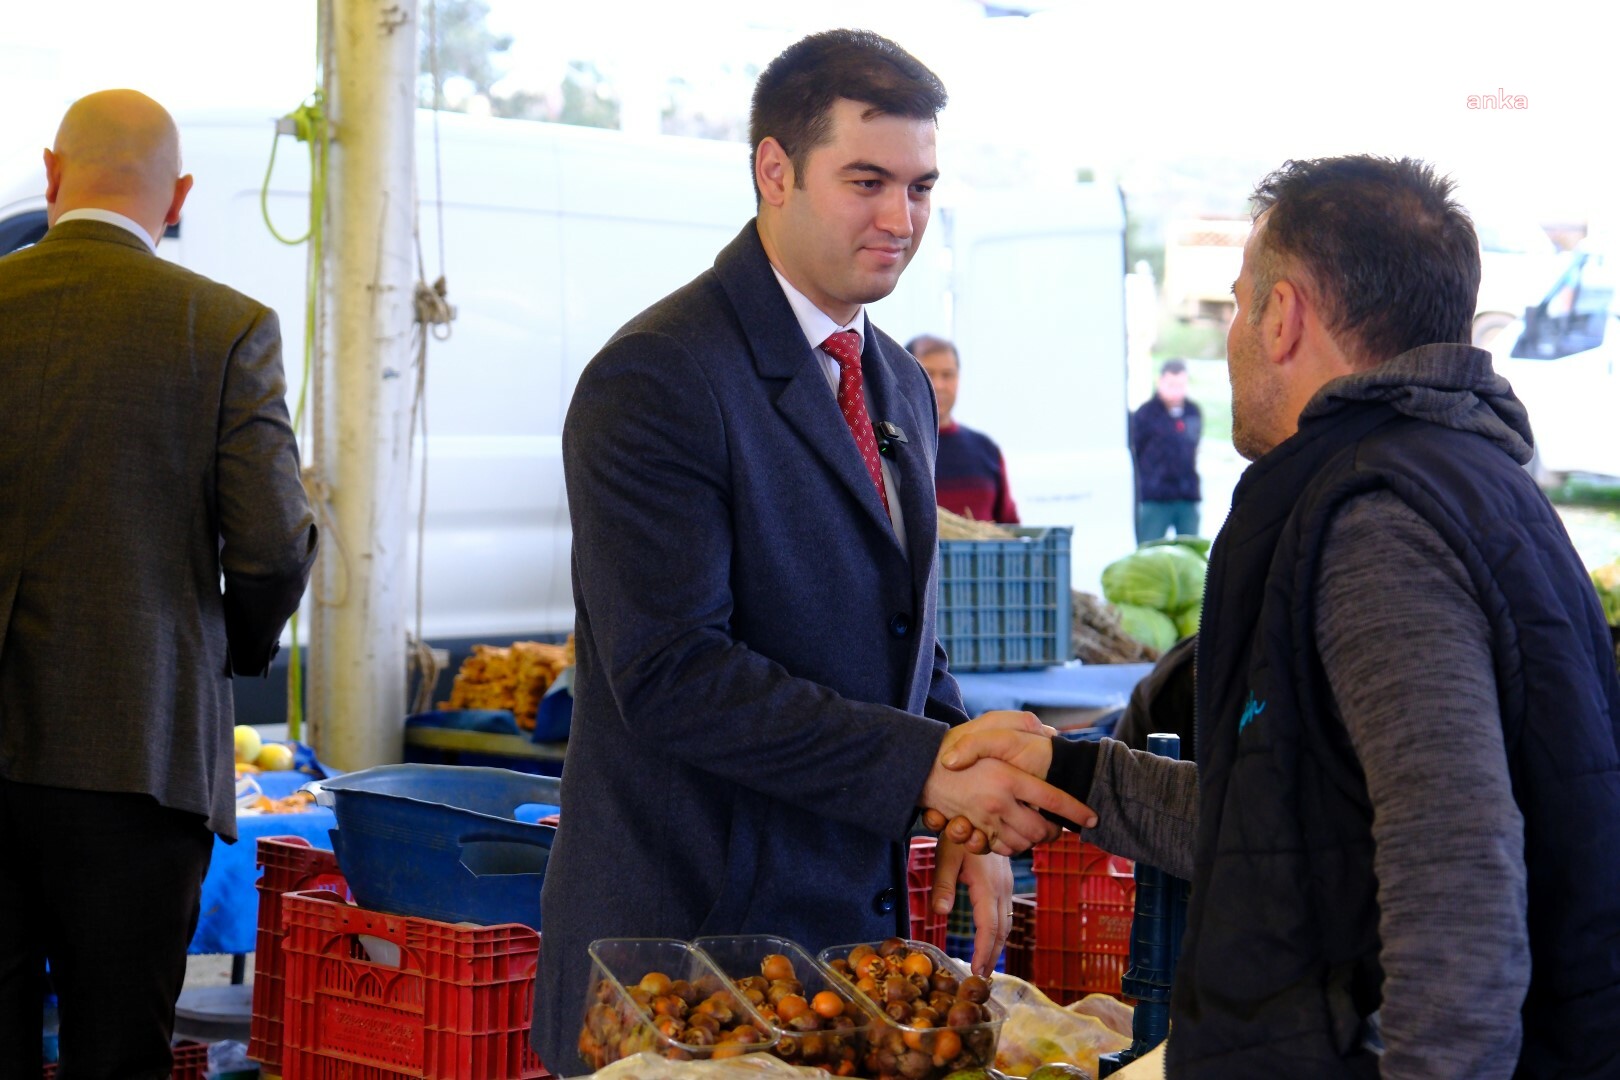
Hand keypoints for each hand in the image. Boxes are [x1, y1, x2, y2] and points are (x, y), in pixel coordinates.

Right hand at [919, 712, 1091, 855]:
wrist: (916, 769)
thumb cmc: (953, 745)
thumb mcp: (987, 729)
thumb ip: (1020, 724)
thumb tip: (1049, 732)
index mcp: (1008, 778)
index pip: (1053, 800)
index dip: (1076, 811)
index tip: (1092, 818)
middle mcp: (998, 804)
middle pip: (1041, 831)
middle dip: (1054, 832)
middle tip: (1058, 826)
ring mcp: (984, 822)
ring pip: (1023, 844)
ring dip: (1033, 841)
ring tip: (1038, 830)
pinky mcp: (971, 832)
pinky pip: (999, 849)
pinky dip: (1010, 846)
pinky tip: (1012, 833)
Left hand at [931, 839, 1013, 977]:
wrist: (983, 812)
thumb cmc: (960, 833)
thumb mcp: (946, 856)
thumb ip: (943, 885)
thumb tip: (940, 913)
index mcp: (988, 885)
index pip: (988, 926)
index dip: (983, 950)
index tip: (977, 970)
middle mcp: (1002, 888)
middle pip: (1001, 929)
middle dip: (991, 955)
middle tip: (981, 977)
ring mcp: (1007, 885)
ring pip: (1005, 922)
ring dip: (996, 945)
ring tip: (985, 965)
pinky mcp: (1006, 883)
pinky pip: (1006, 913)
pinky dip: (999, 931)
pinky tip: (991, 940)